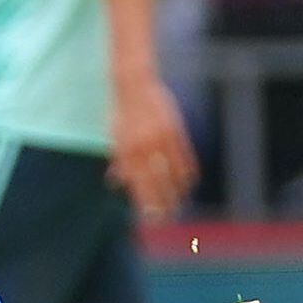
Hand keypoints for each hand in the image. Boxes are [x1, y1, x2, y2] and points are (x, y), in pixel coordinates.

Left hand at [108, 66, 198, 220]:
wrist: (134, 85)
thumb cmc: (121, 113)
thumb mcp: (114, 137)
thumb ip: (117, 161)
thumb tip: (115, 183)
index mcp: (126, 151)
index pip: (137, 184)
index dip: (146, 202)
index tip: (151, 217)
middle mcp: (143, 147)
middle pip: (156, 182)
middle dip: (162, 202)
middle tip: (167, 217)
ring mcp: (160, 139)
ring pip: (172, 172)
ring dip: (176, 191)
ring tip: (178, 203)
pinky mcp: (175, 130)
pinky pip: (184, 157)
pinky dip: (187, 173)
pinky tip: (188, 183)